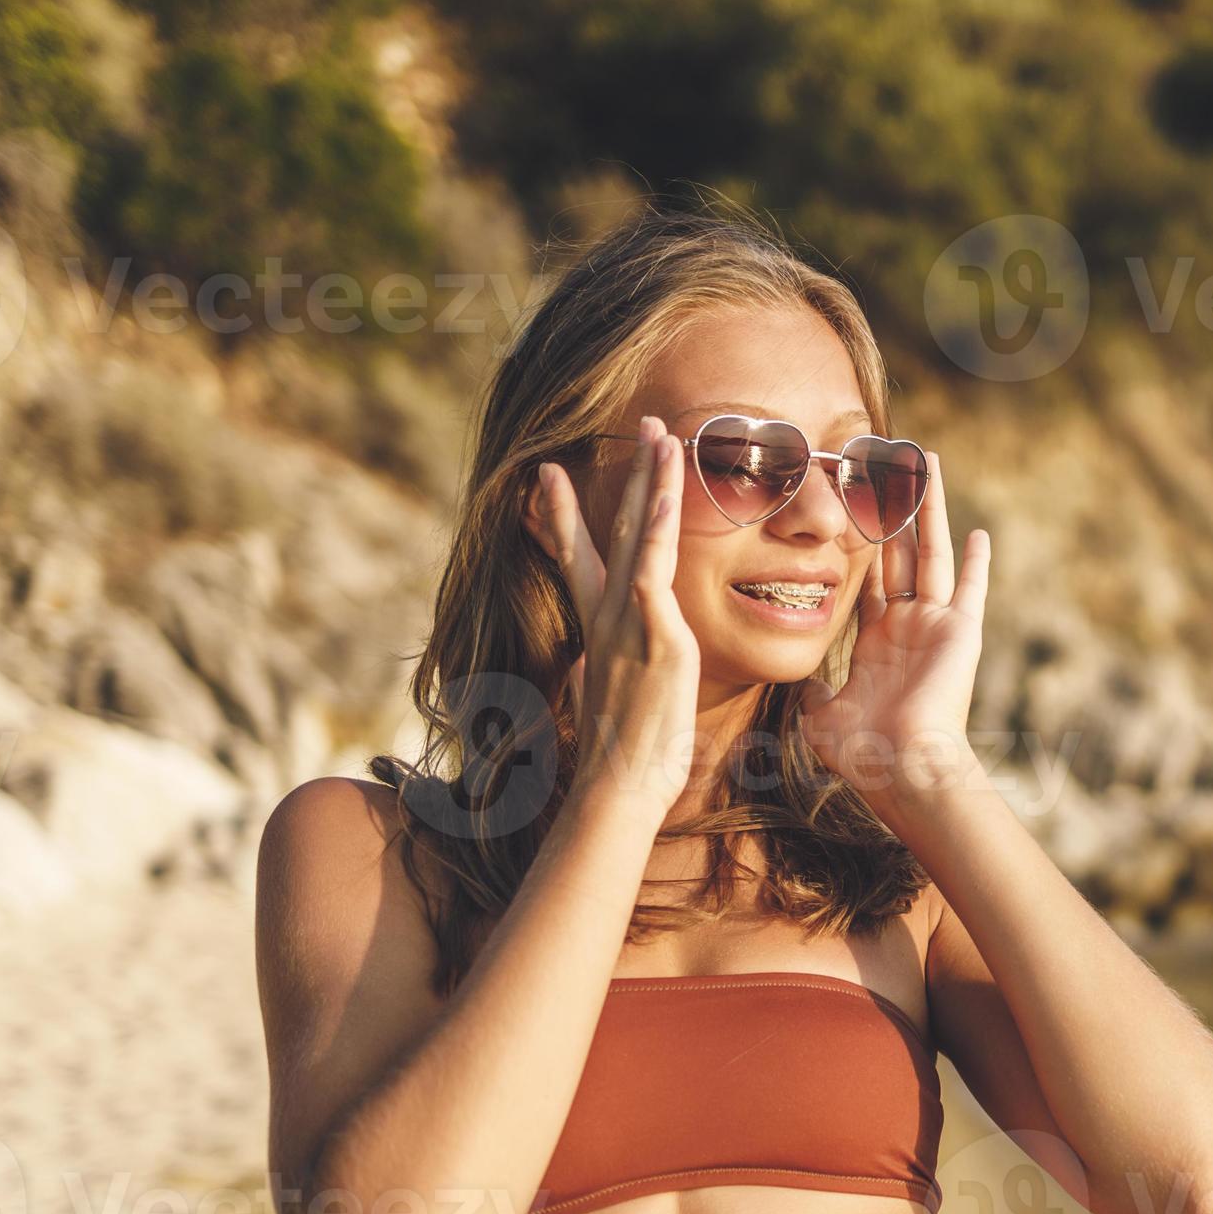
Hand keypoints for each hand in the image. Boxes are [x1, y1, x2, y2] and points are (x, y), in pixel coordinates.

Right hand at [527, 418, 700, 814]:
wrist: (617, 787)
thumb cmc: (624, 757)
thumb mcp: (617, 698)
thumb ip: (616, 667)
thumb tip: (610, 662)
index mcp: (598, 630)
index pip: (574, 558)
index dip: (559, 514)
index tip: (545, 477)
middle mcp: (607, 617)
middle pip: (613, 529)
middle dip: (626, 475)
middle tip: (639, 426)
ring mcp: (628, 623)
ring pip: (638, 536)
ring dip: (652, 480)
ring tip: (663, 433)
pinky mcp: (655, 637)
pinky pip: (655, 569)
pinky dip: (660, 527)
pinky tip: (667, 491)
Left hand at [801, 450, 990, 802]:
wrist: (901, 768)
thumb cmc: (862, 751)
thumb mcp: (822, 715)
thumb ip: (814, 689)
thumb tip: (803, 679)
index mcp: (875, 641)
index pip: (866, 577)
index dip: (857, 541)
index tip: (850, 505)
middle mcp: (906, 626)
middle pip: (898, 552)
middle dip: (891, 507)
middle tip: (886, 464)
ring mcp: (934, 626)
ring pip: (929, 553)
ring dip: (927, 509)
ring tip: (924, 466)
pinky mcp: (960, 631)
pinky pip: (969, 590)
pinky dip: (975, 563)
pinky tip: (978, 533)